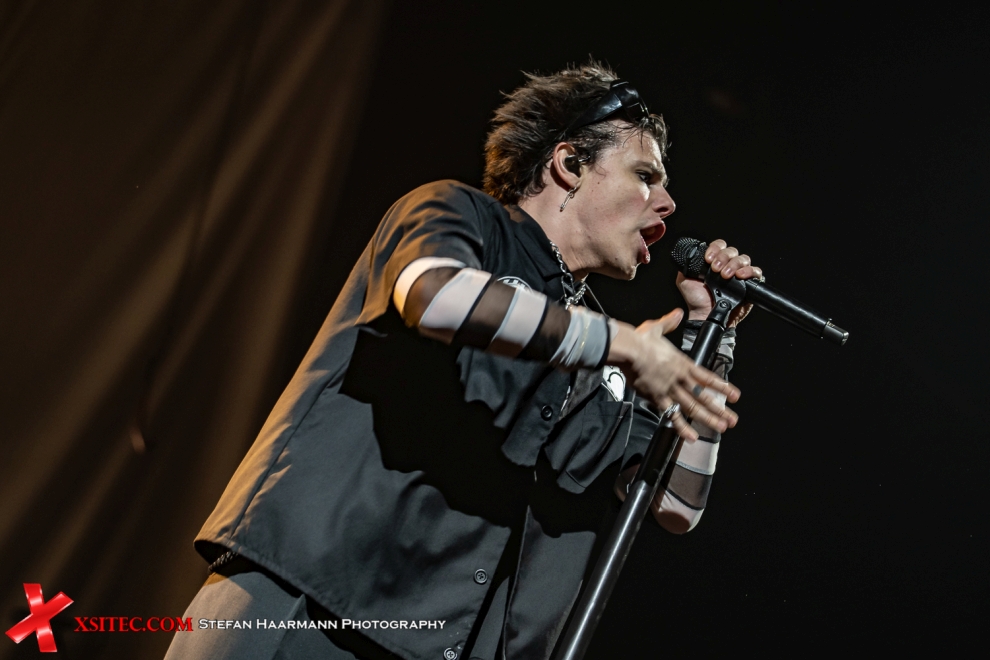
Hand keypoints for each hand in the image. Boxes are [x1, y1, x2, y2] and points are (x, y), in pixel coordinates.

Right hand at [607, 309, 739, 439]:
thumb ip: (669, 322)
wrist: (628, 350)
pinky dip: (681, 426)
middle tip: (732, 420)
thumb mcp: (656, 327)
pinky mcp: (656, 397)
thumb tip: (677, 313)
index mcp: (682, 363)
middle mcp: (679, 378)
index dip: (722, 387)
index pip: (707, 377)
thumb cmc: (640, 340)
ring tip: (720, 428)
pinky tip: (691, 436)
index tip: (734, 396)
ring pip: (691, 407)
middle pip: (703, 396)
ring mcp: (669, 389)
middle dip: (719, 409)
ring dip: (707, 419)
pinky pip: (670, 414)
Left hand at [676, 239, 763, 326]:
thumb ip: (686, 266)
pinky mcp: (750, 284)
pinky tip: (740, 276)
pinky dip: (749, 271)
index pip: (719, 246)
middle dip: (723, 258)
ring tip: (725, 275)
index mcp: (715, 262)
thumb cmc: (696, 300)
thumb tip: (687, 256)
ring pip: (743, 259)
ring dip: (734, 264)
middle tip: (715, 269)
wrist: (704, 315)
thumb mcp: (684, 280)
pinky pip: (756, 272)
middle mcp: (728, 265)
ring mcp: (739, 274)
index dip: (715, 249)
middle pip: (732, 251)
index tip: (708, 259)